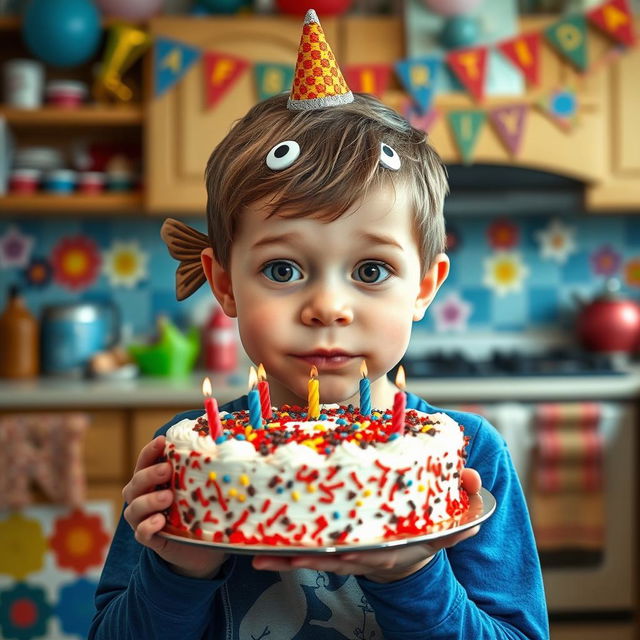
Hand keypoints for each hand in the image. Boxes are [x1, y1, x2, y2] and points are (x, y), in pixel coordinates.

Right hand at [122, 436, 226, 578]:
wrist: (199, 548)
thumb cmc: (197, 509)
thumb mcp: (198, 487)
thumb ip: (201, 470)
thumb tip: (225, 443)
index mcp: (153, 481)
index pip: (145, 462)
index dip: (150, 451)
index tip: (162, 440)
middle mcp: (143, 497)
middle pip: (136, 483)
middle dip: (150, 474)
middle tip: (167, 470)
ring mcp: (143, 519)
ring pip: (134, 508)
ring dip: (149, 500)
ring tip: (168, 497)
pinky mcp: (150, 539)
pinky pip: (141, 533)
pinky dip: (148, 526)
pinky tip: (159, 522)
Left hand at [252, 468, 481, 582]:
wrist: (411, 556)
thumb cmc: (424, 531)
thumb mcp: (449, 519)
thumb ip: (464, 499)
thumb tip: (474, 480)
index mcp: (392, 546)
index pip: (371, 551)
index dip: (352, 552)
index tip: (334, 550)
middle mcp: (364, 556)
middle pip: (332, 560)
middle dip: (304, 559)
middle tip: (276, 554)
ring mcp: (345, 557)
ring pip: (313, 559)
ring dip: (285, 558)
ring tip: (257, 555)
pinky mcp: (331, 551)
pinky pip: (305, 553)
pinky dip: (282, 552)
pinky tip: (258, 549)